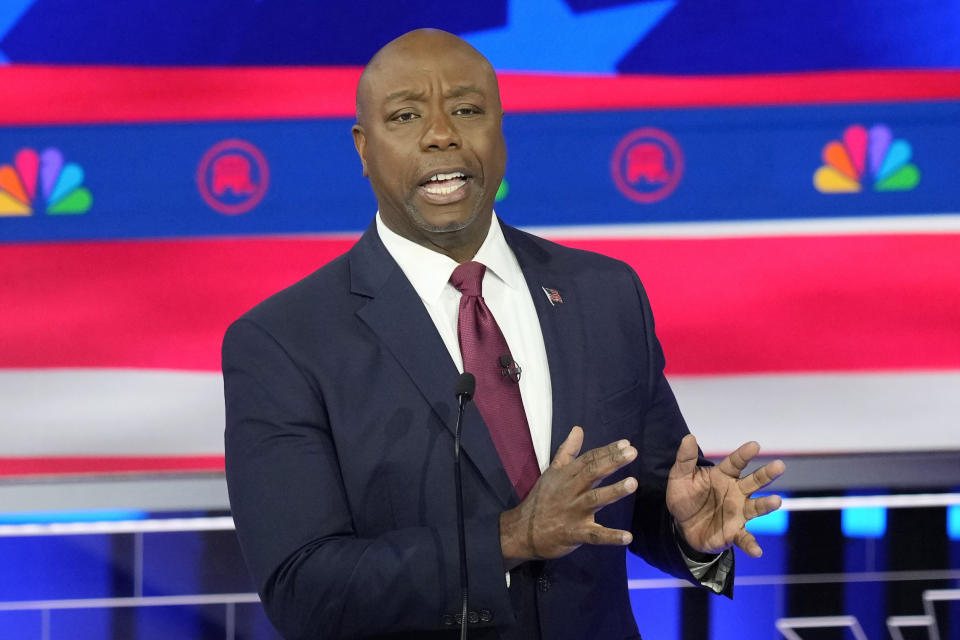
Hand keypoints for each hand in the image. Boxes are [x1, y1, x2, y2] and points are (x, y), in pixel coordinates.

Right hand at [499, 426, 637, 569]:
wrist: (522, 532)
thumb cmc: (541, 500)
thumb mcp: (551, 472)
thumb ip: (567, 451)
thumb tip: (578, 429)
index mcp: (566, 476)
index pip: (588, 459)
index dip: (607, 451)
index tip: (626, 444)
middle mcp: (570, 491)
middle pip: (592, 473)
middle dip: (612, 462)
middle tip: (632, 453)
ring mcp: (573, 512)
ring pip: (594, 500)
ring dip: (613, 491)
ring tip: (633, 483)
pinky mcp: (574, 533)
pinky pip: (594, 536)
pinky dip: (611, 537)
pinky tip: (627, 537)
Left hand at [666, 434, 784, 557]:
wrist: (682, 525)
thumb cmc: (685, 497)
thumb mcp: (680, 477)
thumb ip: (685, 459)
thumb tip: (689, 437)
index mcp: (723, 475)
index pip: (736, 462)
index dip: (744, 454)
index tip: (754, 446)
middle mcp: (736, 492)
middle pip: (754, 481)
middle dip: (767, 474)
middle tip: (779, 466)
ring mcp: (738, 512)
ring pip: (756, 507)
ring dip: (766, 505)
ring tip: (776, 501)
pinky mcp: (734, 532)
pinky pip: (745, 538)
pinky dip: (752, 545)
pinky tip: (757, 551)